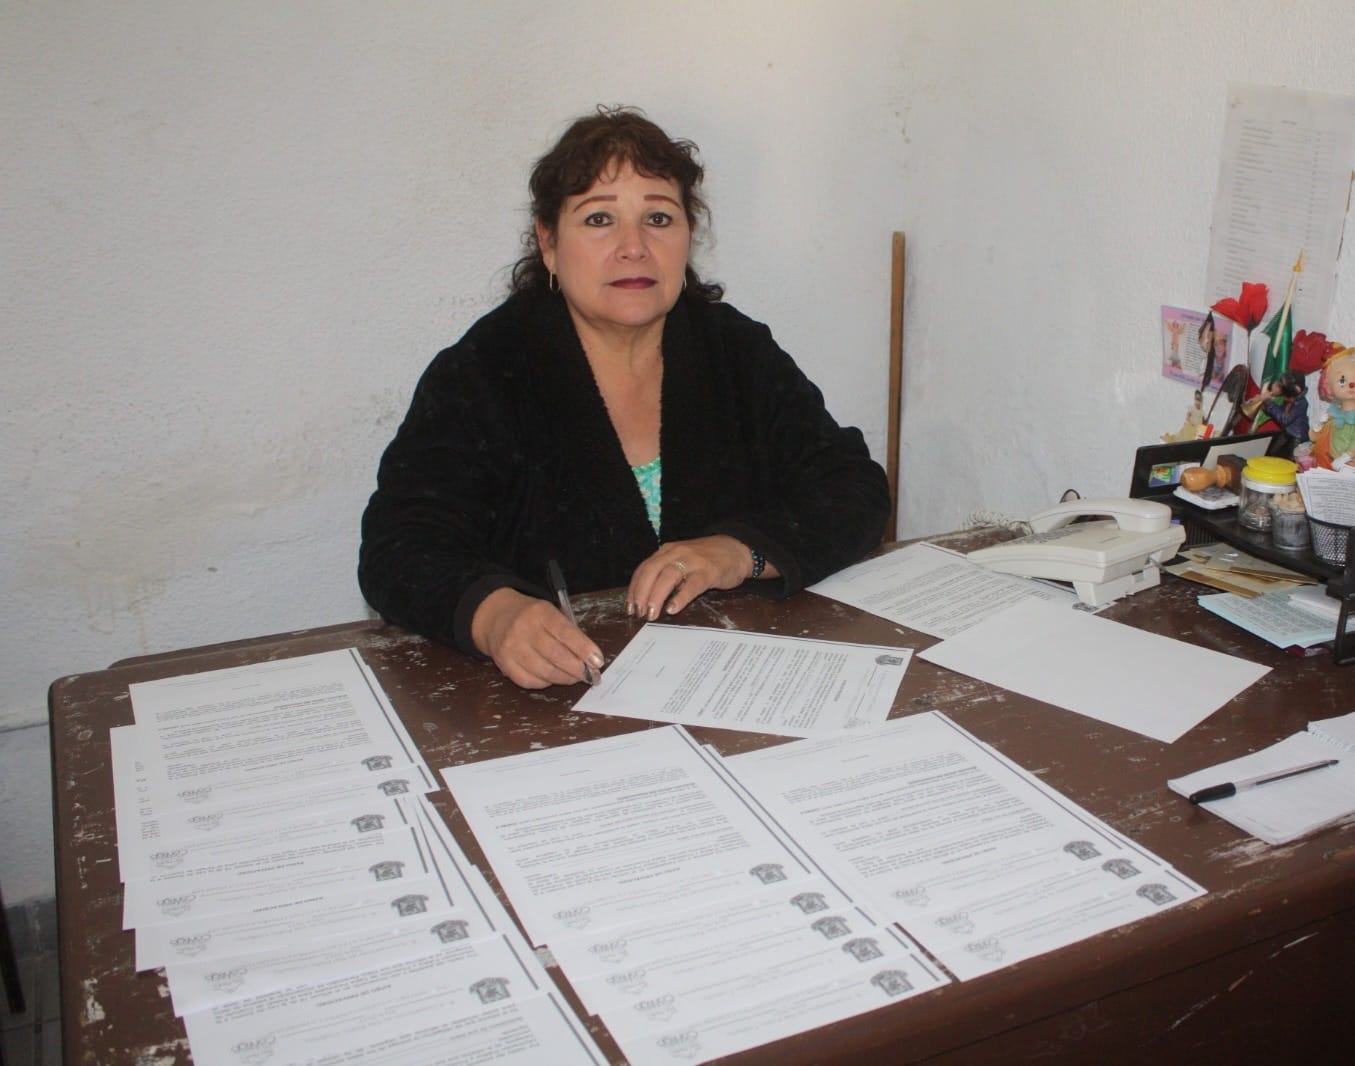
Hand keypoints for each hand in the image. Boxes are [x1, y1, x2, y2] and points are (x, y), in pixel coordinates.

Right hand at [470, 587, 603, 688]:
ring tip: (574, 677)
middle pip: (556, 655)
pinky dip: (546, 682)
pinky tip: (552, 678)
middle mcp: (524, 629)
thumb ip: (569, 633)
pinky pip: (530, 681)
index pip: (565, 632)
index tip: (598, 661)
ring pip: (545, 672)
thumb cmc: (532, 617)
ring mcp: (512, 648)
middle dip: (578, 669)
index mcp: (540, 612)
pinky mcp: (504, 664)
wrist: (496, 617)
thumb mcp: (550, 613)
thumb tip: (590, 659)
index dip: (584, 649)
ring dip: (565, 678)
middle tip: (591, 675)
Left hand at [627, 536, 768, 620]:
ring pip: (668, 577)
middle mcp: (676, 553)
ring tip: (651, 614)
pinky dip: (680, 597)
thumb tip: (646, 598)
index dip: (634, 589)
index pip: (644, 569)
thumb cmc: (707, 559)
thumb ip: (665, 573)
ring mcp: (692, 561)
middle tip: (638, 613)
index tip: (630, 607)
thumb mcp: (681, 560)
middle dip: (641, 594)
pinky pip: (692, 585)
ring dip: (656, 596)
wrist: (737, 548)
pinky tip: (673, 609)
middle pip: (651, 572)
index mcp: (667, 551)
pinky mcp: (708, 571)